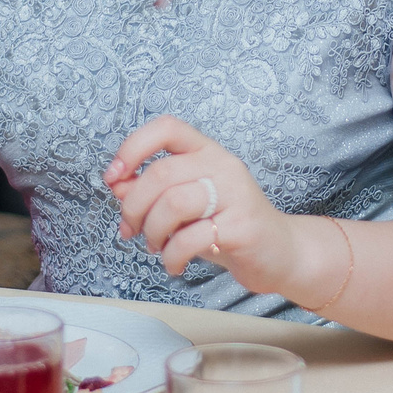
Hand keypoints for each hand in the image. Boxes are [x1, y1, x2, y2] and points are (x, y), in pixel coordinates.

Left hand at [106, 116, 319, 301]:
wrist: (278, 253)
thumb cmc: (226, 225)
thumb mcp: (185, 205)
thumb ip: (152, 191)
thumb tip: (116, 184)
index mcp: (207, 152)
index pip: (166, 128)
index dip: (132, 147)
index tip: (114, 176)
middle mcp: (223, 166)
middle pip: (160, 173)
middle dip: (134, 207)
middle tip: (130, 229)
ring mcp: (236, 194)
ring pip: (173, 204)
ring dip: (153, 232)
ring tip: (156, 247)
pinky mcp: (241, 226)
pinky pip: (191, 238)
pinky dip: (172, 256)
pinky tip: (174, 264)